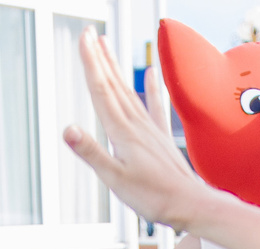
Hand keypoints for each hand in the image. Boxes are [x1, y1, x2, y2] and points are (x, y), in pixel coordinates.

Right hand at [63, 32, 213, 232]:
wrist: (191, 205)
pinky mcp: (161, 137)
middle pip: (113, 84)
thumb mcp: (115, 179)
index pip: (101, 90)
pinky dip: (153, 87)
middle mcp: (135, 125)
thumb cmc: (154, 197)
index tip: (83, 38)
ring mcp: (150, 129)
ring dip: (116, 67)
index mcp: (121, 132)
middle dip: (99, 57)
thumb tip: (68, 130)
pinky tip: (152, 73)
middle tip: (88, 33)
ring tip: (106, 45)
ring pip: (128, 90)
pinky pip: (156, 106)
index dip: (90, 63)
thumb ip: (91, 153)